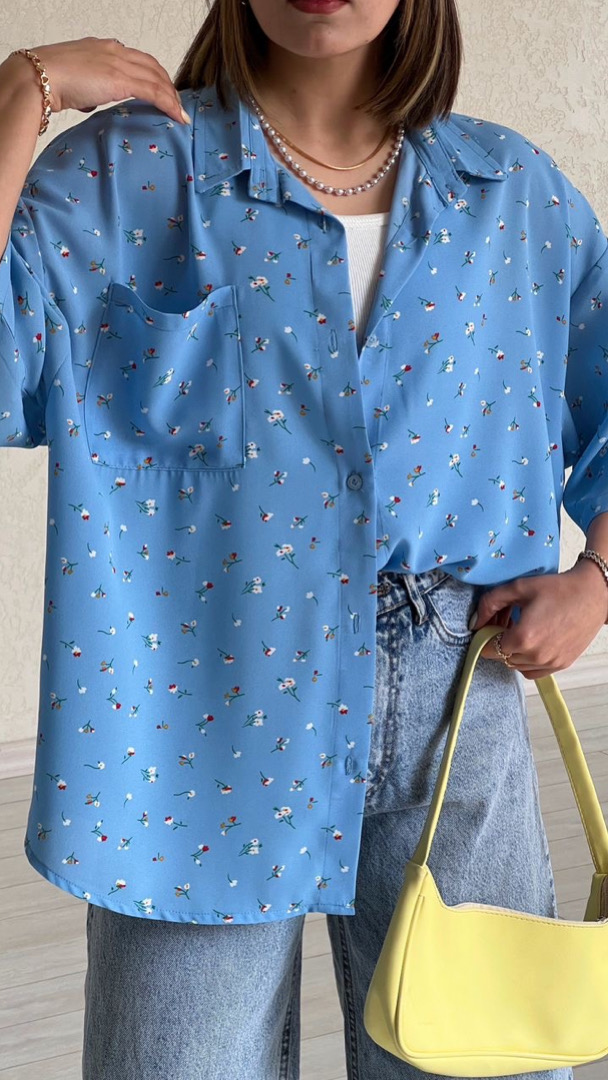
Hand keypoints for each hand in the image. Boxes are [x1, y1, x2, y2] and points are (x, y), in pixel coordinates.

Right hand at [26, 37, 188, 125]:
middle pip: (153, 66)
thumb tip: (91, 100)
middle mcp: (115, 50)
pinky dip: (168, 103)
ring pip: (157, 78)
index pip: (137, 59)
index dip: (153, 75)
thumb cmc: (51, 80)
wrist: (40, 77)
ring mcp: (119, 63)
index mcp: (104, 48)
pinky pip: (154, 91)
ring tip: (179, 113)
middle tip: (175, 104)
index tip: (160, 90)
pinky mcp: (122, 79)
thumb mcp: (76, 81)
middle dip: (167, 85)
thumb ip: (89, 87)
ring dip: (171, 97)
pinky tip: (176, 115)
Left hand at [470, 562, 607, 679]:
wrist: (593, 595)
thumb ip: (490, 603)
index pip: (488, 649)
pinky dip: (527, 661)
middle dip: (498, 642)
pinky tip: (533, 642)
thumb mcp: (518, 588)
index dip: (485, 636)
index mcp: (523, 637)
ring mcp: (550, 663)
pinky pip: (533, 672)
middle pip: (502, 657)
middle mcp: (536, 656)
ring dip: (513, 652)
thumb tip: (475, 622)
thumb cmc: (557, 588)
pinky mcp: (561, 665)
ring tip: (522, 630)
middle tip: (506, 622)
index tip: (489, 625)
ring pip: (516, 666)